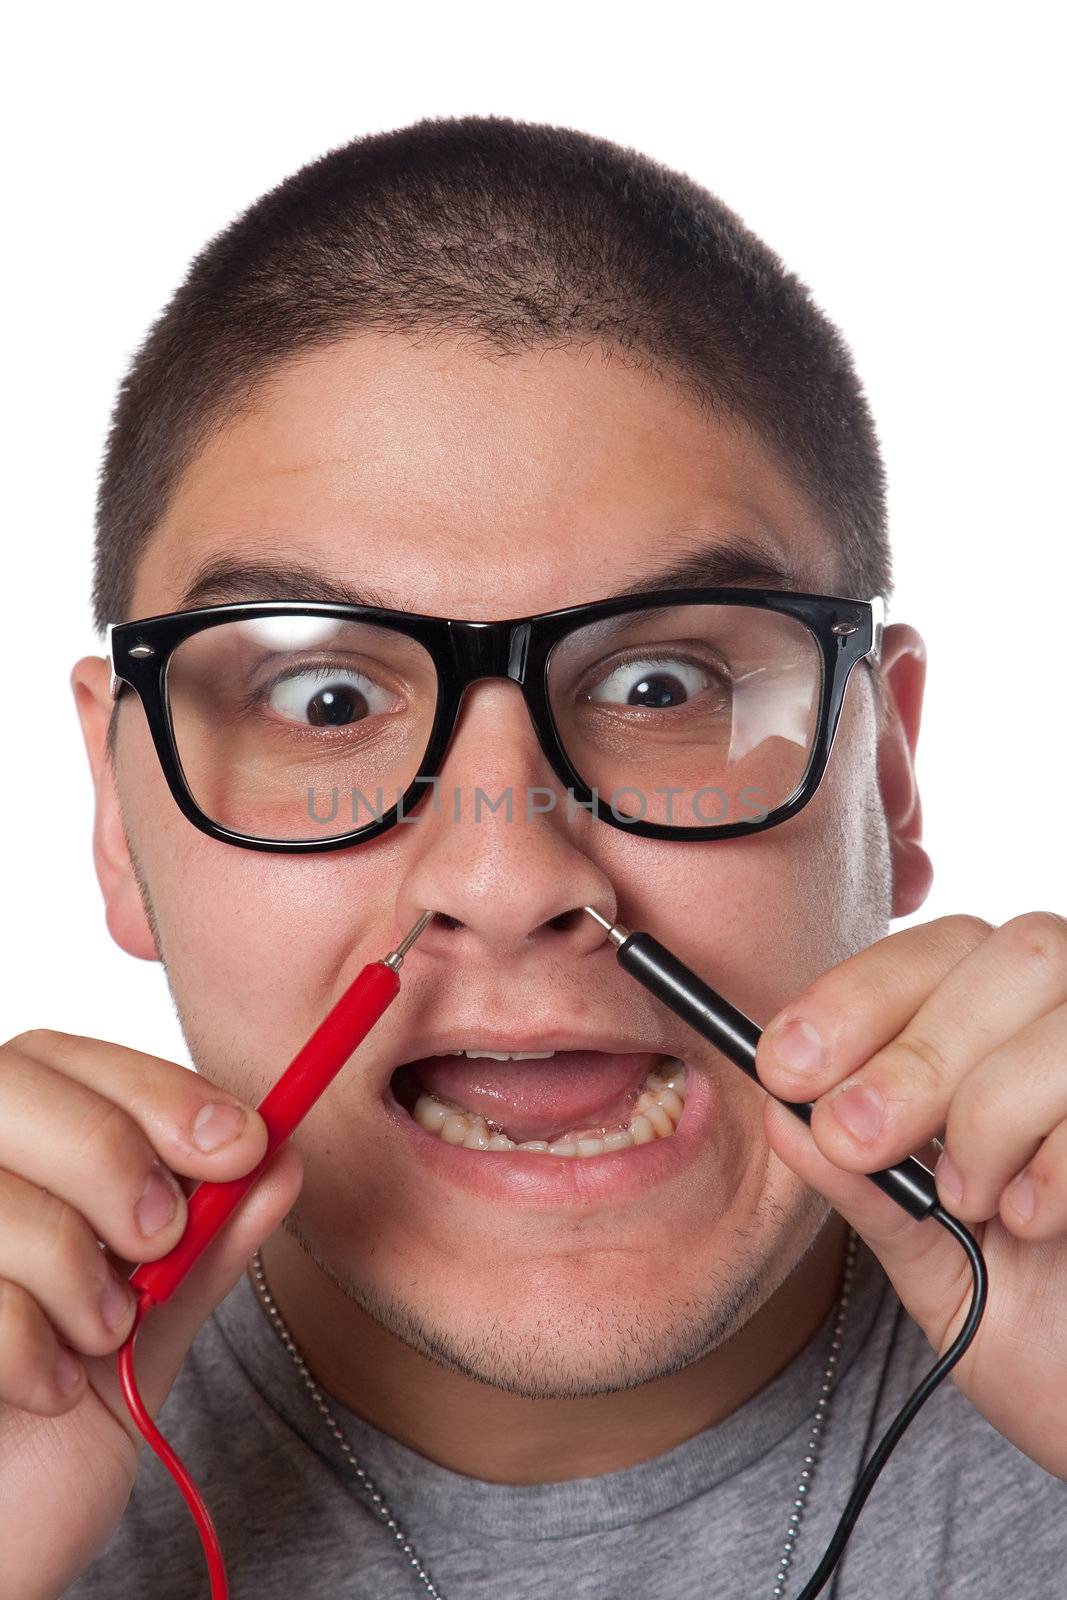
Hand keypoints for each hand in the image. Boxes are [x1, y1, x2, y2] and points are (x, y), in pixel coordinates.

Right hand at [0, 1028, 303, 1598]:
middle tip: (160, 1239)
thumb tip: (282, 1155)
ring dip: (84, 1279)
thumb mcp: (149, 1321)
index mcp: (4, 1153)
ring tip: (101, 1334)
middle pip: (20, 1087)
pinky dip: (37, 1355)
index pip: (62, 1057)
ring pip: (9, 1202)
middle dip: (117, 1158)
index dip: (157, 1088)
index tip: (243, 1142)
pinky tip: (49, 1389)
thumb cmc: (51, 1426)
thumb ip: (207, 1240)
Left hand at [755, 912, 1066, 1480]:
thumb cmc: (1032, 1321)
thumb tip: (779, 1111)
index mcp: (1011, 1029)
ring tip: (964, 1199)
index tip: (785, 1067)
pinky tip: (1028, 1219)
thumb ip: (861, 1180)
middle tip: (853, 1137)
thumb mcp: (923, 1249)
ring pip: (1057, 1026)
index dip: (856, 996)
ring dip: (984, 1113)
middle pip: (1010, 957)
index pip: (937, 949)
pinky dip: (1052, 1164)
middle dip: (912, 1052)